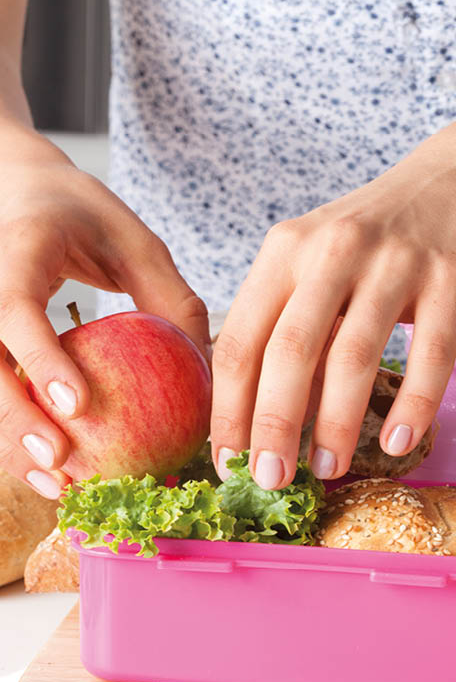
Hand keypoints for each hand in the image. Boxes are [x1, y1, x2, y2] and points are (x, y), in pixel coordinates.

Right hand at [0, 128, 210, 497]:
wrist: (25, 194)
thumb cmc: (89, 218)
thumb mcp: (140, 246)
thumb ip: (172, 301)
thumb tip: (208, 374)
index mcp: (20, 249)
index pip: (16, 306)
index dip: (42, 358)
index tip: (76, 406)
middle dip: (15, 418)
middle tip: (60, 464)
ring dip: (12, 440)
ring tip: (56, 487)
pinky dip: (18, 432)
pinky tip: (50, 469)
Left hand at [211, 121, 455, 487]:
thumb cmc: (379, 233)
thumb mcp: (319, 261)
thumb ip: (292, 323)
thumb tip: (263, 414)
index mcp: (286, 251)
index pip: (241, 339)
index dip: (228, 407)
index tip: (227, 461)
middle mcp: (332, 251)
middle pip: (290, 351)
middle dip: (274, 425)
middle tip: (271, 480)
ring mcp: (394, 262)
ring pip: (355, 355)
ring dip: (336, 424)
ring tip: (328, 470)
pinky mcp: (450, 275)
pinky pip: (432, 352)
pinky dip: (415, 404)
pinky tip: (399, 442)